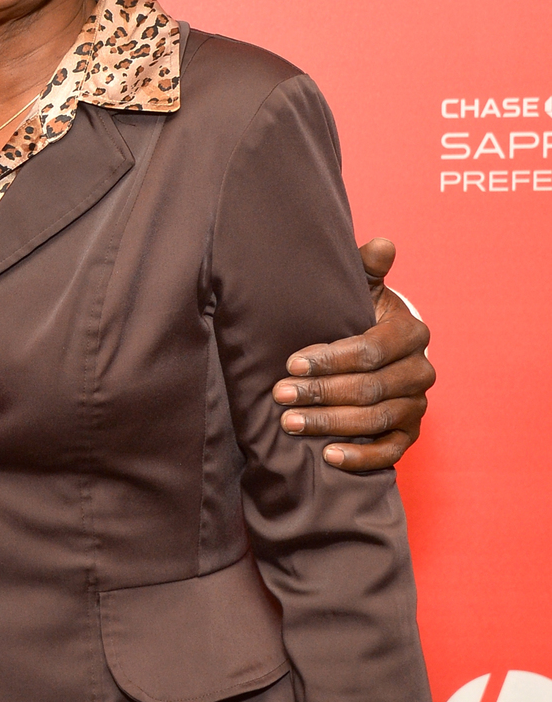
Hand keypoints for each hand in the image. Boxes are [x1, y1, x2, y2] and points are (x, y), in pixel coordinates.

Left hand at [273, 236, 433, 470]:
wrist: (376, 351)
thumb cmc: (359, 315)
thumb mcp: (361, 288)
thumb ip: (366, 267)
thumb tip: (382, 244)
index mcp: (411, 333)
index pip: (370, 351)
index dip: (330, 359)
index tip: (291, 363)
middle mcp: (421, 371)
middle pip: (369, 388)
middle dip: (321, 393)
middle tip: (280, 395)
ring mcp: (416, 404)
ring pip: (375, 420)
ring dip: (330, 424)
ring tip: (289, 423)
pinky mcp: (410, 433)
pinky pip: (390, 452)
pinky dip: (360, 457)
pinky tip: (328, 456)